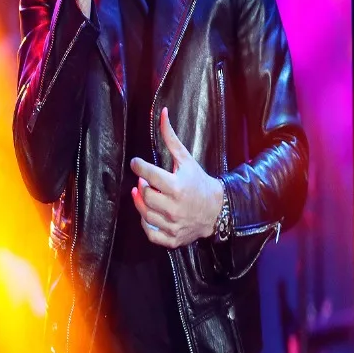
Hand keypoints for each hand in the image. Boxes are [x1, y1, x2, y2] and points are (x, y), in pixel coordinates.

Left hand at [129, 107, 224, 248]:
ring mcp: (173, 224)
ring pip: (145, 214)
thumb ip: (170, 138)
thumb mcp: (186, 159)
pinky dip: (146, 223)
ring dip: (140, 202)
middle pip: (145, 195)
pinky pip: (151, 233)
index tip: (136, 163)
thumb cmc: (199, 182)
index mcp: (177, 187)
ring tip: (144, 191)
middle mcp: (174, 207)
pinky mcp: (173, 238)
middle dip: (142, 184)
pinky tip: (149, 212)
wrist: (217, 209)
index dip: (138, 167)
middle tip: (146, 179)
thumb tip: (161, 114)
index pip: (148, 175)